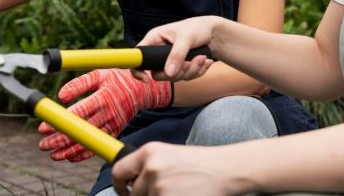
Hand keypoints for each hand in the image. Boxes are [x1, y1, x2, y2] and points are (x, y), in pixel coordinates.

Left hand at [38, 69, 171, 161]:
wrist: (141, 89)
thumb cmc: (117, 79)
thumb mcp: (99, 74)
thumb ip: (79, 83)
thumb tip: (61, 96)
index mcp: (103, 97)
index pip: (77, 113)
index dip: (60, 123)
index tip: (43, 128)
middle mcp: (108, 114)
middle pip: (81, 131)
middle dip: (60, 140)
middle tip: (43, 144)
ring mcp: (112, 125)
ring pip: (89, 142)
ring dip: (69, 151)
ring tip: (53, 154)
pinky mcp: (115, 132)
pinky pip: (98, 146)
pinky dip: (84, 154)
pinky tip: (69, 156)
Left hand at [112, 142, 250, 195]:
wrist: (225, 169)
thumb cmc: (200, 164)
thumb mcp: (170, 155)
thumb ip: (148, 166)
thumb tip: (129, 184)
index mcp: (149, 152)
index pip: (119, 172)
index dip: (120, 186)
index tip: (125, 192)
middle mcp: (151, 168)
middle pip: (134, 194)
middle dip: (147, 195)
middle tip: (168, 190)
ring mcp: (160, 187)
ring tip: (180, 191)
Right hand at [136, 16, 221, 81]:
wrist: (213, 33)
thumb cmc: (197, 28)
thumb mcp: (186, 38)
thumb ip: (177, 54)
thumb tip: (168, 73)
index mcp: (155, 39)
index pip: (138, 56)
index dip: (137, 69)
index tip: (146, 79)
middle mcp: (159, 51)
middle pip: (158, 73)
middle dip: (177, 72)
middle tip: (191, 62)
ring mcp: (169, 61)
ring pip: (173, 77)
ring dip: (191, 70)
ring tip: (202, 58)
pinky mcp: (180, 67)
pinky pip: (185, 78)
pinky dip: (197, 71)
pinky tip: (205, 61)